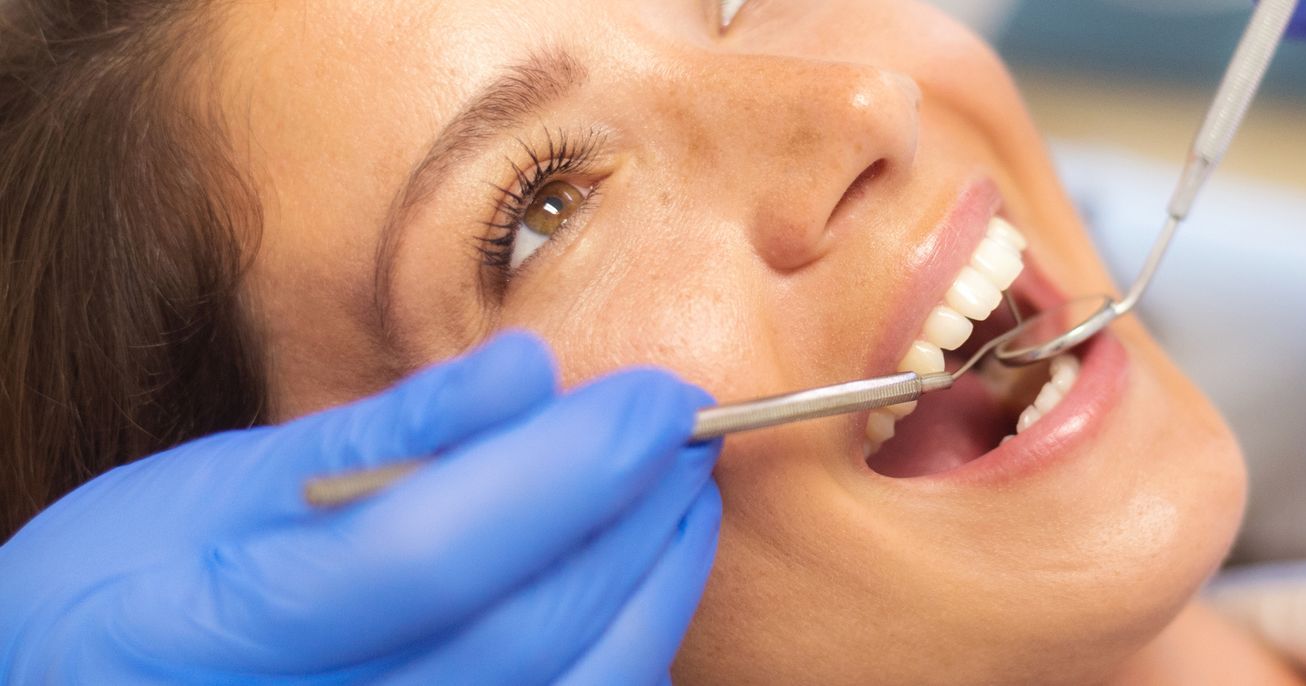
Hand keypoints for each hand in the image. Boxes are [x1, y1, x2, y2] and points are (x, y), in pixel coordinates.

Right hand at [0, 332, 721, 683]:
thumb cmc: (129, 589)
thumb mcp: (210, 488)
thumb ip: (377, 437)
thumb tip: (526, 369)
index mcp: (201, 638)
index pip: (423, 556)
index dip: (559, 472)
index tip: (653, 397)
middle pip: (517, 636)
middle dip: (629, 519)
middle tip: (684, 428)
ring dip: (654, 586)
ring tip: (679, 494)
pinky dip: (627, 649)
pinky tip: (642, 577)